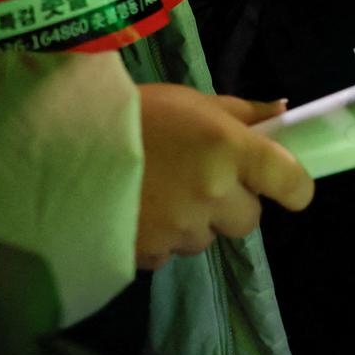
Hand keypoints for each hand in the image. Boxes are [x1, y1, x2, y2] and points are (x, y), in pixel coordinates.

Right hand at [135, 84, 314, 270]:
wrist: (59, 146)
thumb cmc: (134, 113)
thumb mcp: (192, 101)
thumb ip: (242, 113)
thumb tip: (283, 111)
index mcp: (230, 149)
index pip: (290, 181)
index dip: (295, 187)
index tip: (288, 187)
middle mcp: (212, 192)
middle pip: (248, 219)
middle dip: (233, 204)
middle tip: (204, 182)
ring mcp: (180, 227)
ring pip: (208, 238)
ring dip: (195, 222)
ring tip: (160, 193)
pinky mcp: (149, 253)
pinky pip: (171, 253)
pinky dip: (162, 238)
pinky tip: (139, 211)